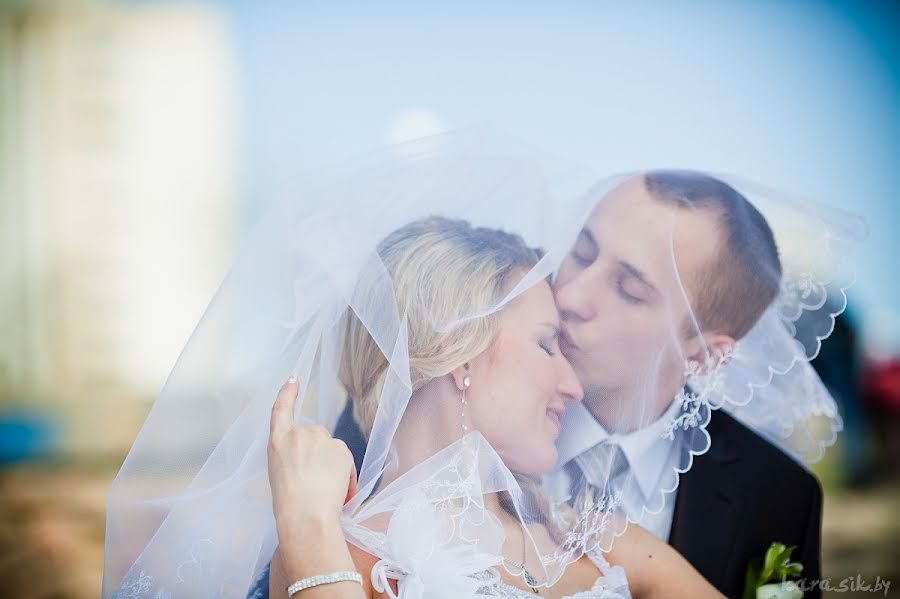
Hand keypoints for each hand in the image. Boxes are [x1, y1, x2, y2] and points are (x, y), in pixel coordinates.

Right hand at [267, 377, 357, 538]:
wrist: (306, 516)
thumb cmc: (289, 506)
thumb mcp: (280, 474)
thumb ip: (293, 457)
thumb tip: (312, 459)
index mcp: (278, 441)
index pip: (281, 410)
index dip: (287, 393)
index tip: (293, 379)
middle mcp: (299, 434)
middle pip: (315, 437)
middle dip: (318, 455)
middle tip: (313, 483)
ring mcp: (321, 439)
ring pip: (331, 451)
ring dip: (332, 467)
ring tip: (323, 492)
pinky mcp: (341, 448)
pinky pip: (346, 462)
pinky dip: (346, 477)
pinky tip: (338, 493)